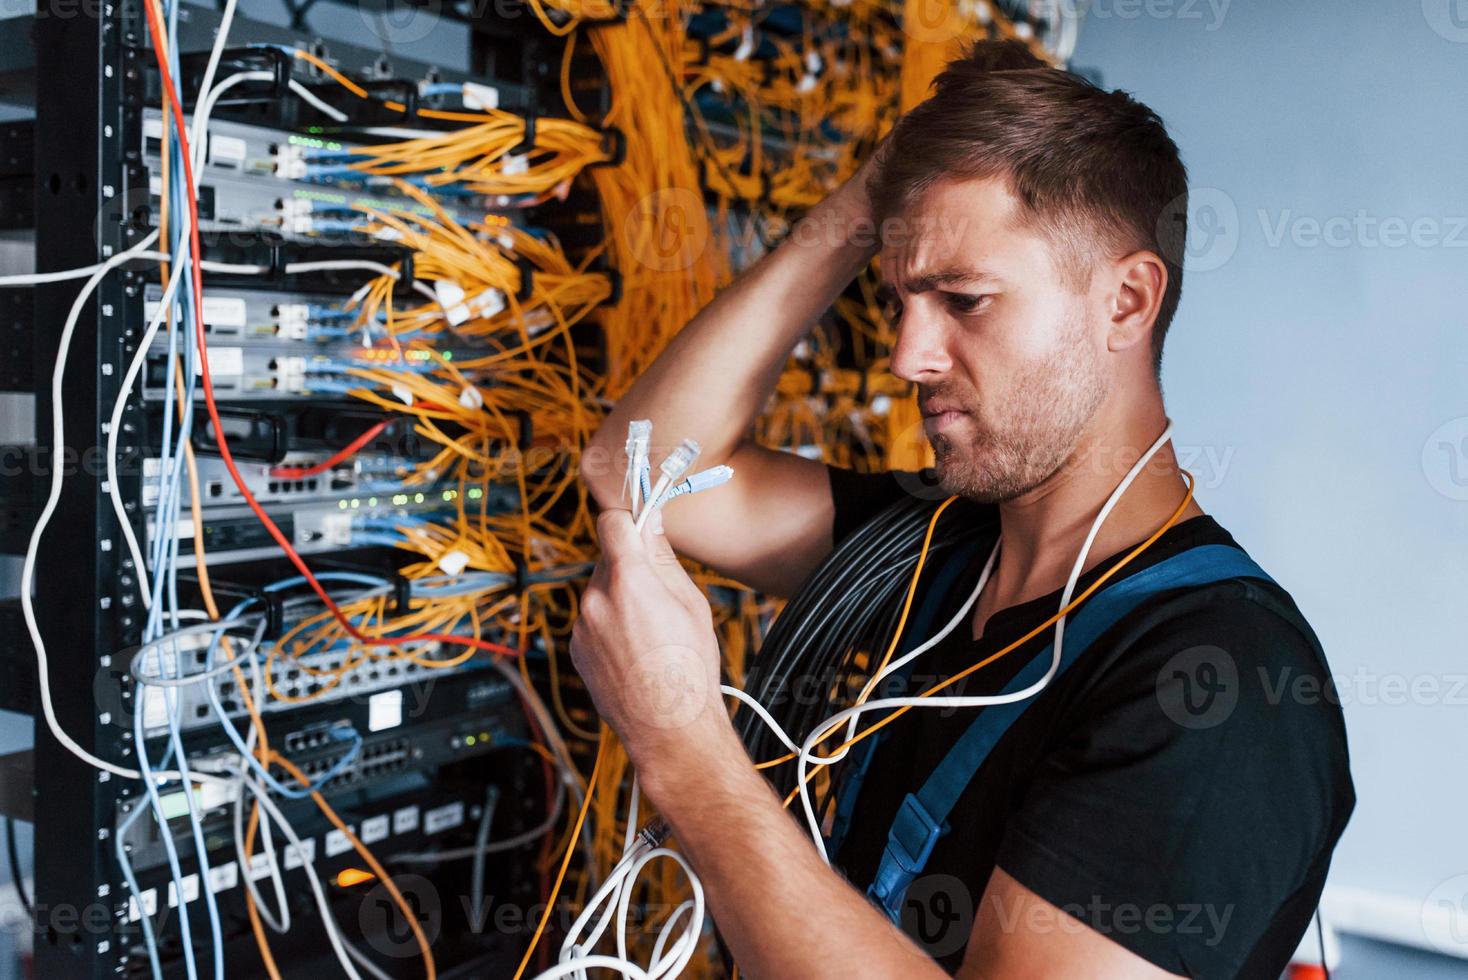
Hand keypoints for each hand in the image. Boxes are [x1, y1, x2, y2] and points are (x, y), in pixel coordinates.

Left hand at [570, 509, 729, 780]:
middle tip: (658, 591)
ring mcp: (582, 626)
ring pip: (600, 591)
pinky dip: (609, 625)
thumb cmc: (689, 670)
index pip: (612, 521)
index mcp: (628, 579)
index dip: (627, 519)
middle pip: (608, 558)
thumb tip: (651, 522)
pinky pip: (592, 620)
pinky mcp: (576, 648)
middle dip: (629, 565)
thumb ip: (663, 558)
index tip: (640, 524)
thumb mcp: (690, 603)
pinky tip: (635, 650)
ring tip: (650, 631)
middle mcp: (596, 598)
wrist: (669, 729)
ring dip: (619, 597)